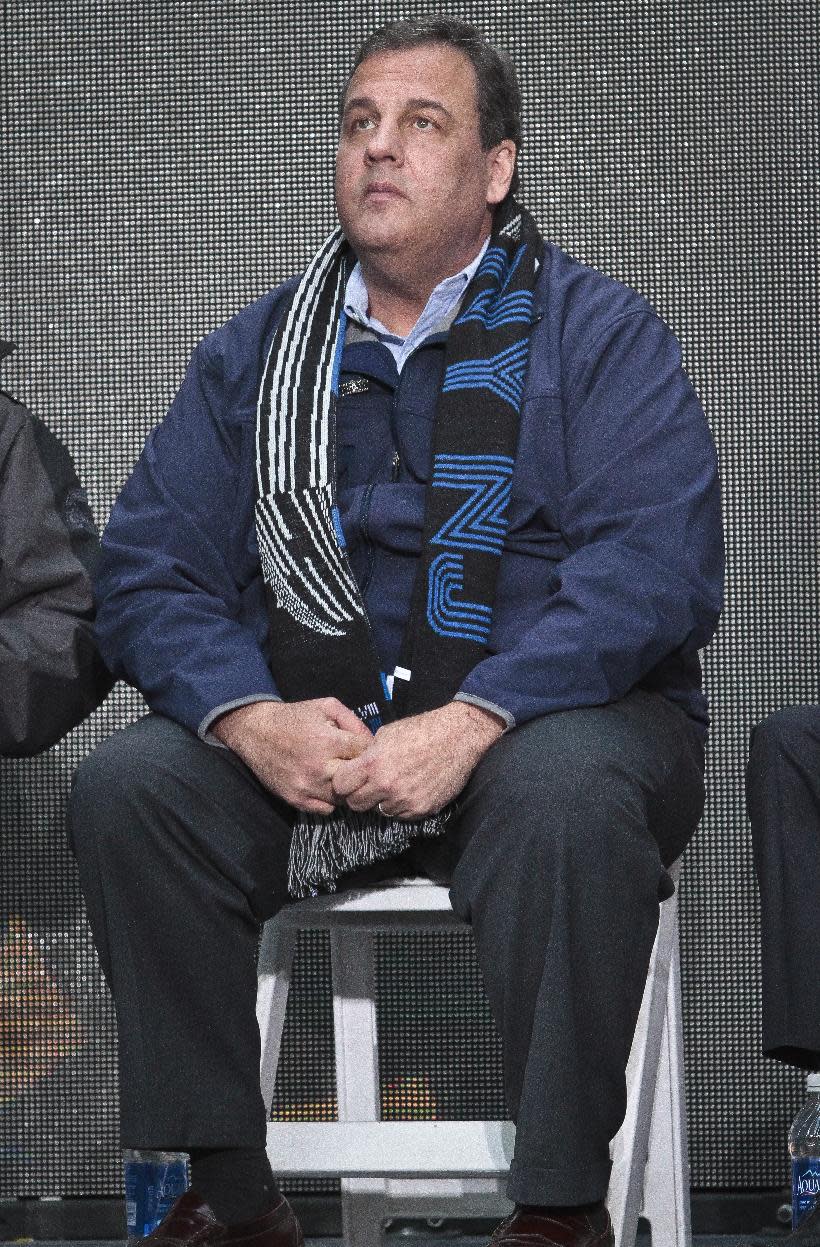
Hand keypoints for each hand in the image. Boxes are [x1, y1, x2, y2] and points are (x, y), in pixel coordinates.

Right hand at [211, 698, 371, 813]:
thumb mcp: (326, 707)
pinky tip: (327, 785)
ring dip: (347, 788)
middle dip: (362, 772)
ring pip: (344, 798)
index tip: (365, 749)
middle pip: (358, 780)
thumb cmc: (294, 717)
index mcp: (327, 741)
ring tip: (343, 775)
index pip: (366, 753)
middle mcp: (318, 767)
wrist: (255, 732)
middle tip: (359, 766)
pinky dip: (330, 800)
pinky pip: (326, 809)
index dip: (370, 750)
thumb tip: (373, 741)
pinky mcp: (296, 799)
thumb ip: (353, 721)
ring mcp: (306, 786)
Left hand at [331, 702, 504, 819]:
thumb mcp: (386, 734)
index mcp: (373, 764)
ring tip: (395, 784)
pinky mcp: (422, 809)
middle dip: (359, 795)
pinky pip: (401, 815)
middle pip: (356, 804)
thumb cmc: (421, 730)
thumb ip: (367, 755)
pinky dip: (402, 806)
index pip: (340, 786)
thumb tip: (355, 768)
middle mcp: (386, 786)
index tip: (350, 778)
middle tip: (369, 785)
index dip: (343, 782)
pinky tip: (410, 789)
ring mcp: (405, 800)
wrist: (458, 736)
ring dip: (382, 801)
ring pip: (380, 812)